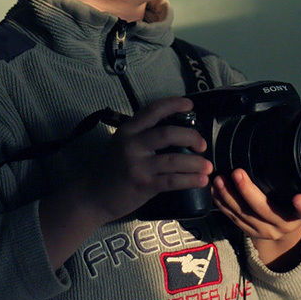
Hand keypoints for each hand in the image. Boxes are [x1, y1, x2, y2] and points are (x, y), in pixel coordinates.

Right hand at [87, 96, 212, 223]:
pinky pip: (171, 181)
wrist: (92, 195)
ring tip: (208, 166)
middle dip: (191, 137)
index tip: (190, 105)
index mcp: (128, 130)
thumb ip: (143, 135)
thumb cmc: (111, 167)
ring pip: (174, 160)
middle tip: (202, 144)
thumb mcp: (122, 143)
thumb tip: (176, 131)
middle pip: (168, 134)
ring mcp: (137, 165)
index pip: (153, 110)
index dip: (173, 104)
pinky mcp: (143, 185)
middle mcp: (132, 144)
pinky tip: (201, 180)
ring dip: (196, 162)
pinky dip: (189, 180)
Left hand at [211, 168, 300, 270]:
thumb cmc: (291, 204)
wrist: (284, 229)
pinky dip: (222, 203)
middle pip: (265, 210)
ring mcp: (263, 231)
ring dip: (229, 196)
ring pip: (244, 215)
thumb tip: (291, 154)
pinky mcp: (248, 231)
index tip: (299, 199)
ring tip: (219, 179)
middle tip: (237, 173)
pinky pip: (233, 218)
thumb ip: (299, 182)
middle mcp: (282, 226)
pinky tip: (215, 190)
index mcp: (299, 215)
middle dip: (248, 192)